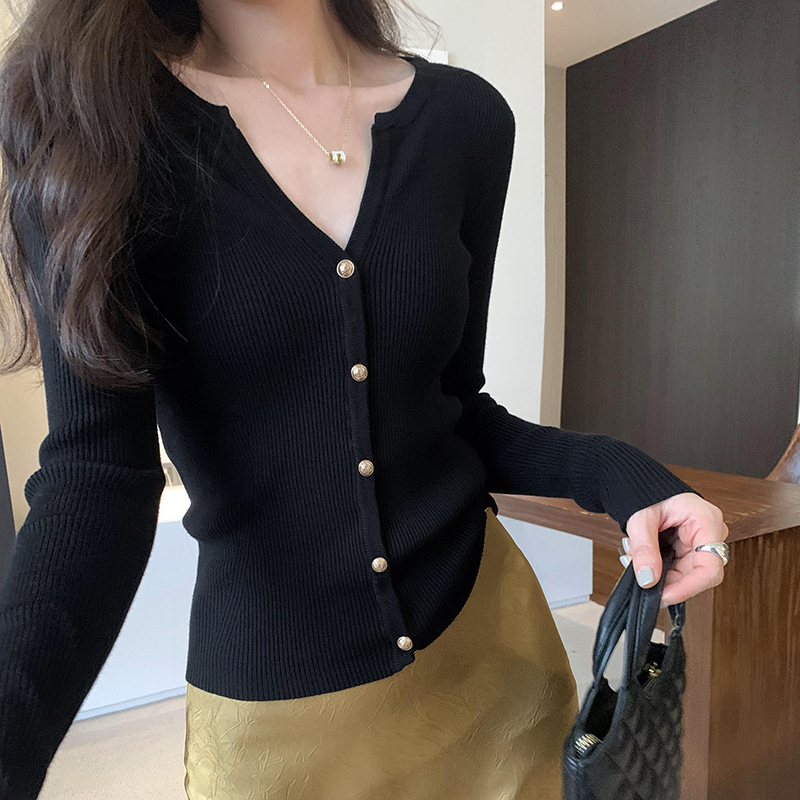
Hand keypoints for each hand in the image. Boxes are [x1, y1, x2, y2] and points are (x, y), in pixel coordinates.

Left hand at [620, 492, 727, 606]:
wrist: (639, 483)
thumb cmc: (646, 491)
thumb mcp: (640, 518)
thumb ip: (644, 548)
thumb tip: (648, 579)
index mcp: (706, 520)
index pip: (710, 567)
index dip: (688, 587)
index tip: (664, 596)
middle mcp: (710, 532)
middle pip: (698, 575)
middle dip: (667, 581)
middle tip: (641, 579)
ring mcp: (701, 541)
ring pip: (686, 574)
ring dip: (660, 575)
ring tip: (637, 560)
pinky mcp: (690, 547)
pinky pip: (679, 568)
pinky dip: (659, 569)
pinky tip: (643, 560)